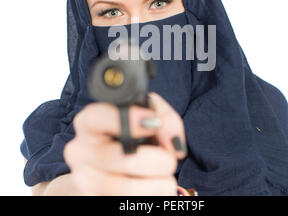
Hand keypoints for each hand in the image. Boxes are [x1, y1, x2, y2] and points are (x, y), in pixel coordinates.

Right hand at [63, 92, 186, 195]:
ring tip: (164, 179)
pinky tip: (151, 190)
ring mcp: (82, 179)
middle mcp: (80, 150)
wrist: (113, 171)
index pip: (96, 118)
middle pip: (120, 158)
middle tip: (169, 160)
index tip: (155, 123)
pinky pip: (125, 205)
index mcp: (89, 123)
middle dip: (157, 161)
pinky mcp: (89, 199)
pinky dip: (150, 198)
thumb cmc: (133, 138)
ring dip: (157, 185)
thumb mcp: (148, 117)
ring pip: (124, 189)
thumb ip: (165, 119)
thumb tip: (173, 143)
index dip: (128, 120)